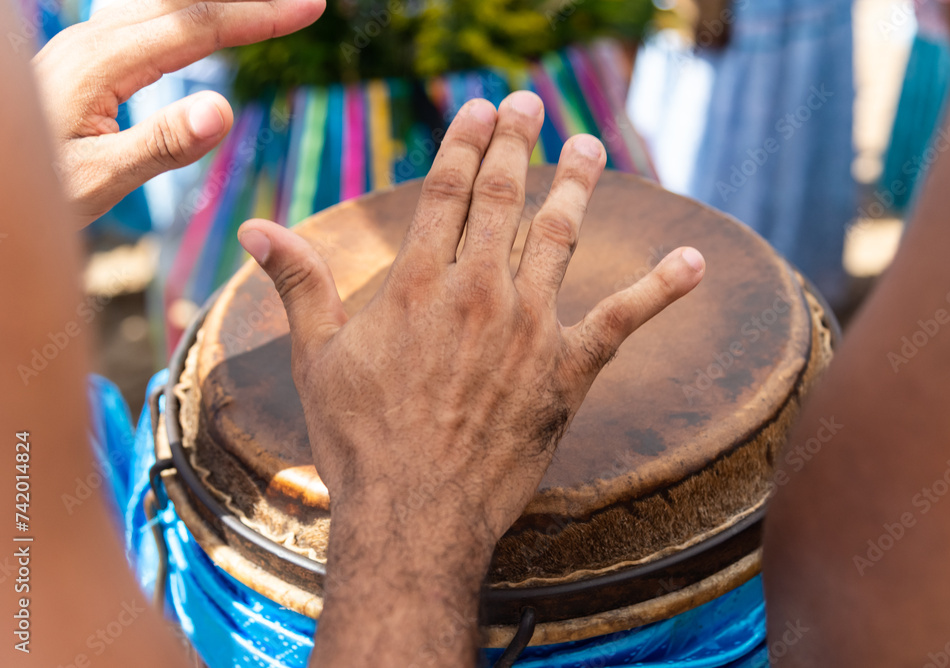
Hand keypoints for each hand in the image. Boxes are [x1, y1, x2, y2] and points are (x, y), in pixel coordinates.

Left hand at [31, 0, 323, 226]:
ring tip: (260, 9)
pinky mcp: (88, 56)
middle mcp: (94, 39)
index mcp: (103, 62)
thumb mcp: (100, 178)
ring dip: (220, 4)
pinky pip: (149, 14)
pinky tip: (199, 19)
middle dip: (250, 2)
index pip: (198, 27)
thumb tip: (222, 109)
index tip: (309, 7)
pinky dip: (190, 11)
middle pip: (187, 3)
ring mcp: (88, 43)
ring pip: (167, 3)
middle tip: (306, 3)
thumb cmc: (36, 190)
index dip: (259, 16)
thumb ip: (161, 145)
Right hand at [238, 91, 704, 665]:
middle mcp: (478, 291)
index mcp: (417, 282)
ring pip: (560, 236)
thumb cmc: (359, 439)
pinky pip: (624, 320)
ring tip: (587, 147)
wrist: (414, 512)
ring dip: (576, 185)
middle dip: (517, 144)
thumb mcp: (316, 357)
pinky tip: (695, 261)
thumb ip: (297, 283)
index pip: (447, 191)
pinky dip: (663, 288)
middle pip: (505, 198)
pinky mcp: (567, 372)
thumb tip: (254, 228)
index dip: (466, 144)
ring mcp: (529, 328)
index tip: (480, 111)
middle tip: (530, 104)